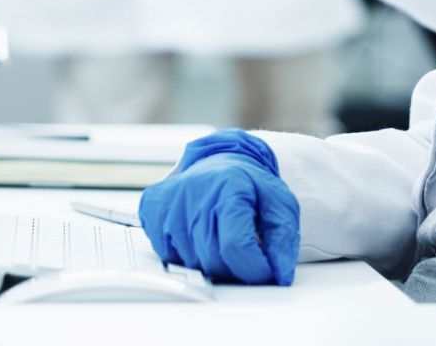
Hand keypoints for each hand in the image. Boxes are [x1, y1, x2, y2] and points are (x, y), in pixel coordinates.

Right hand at [138, 128, 299, 285]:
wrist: (220, 160)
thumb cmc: (249, 185)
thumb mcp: (279, 204)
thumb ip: (284, 239)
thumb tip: (280, 273)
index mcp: (228, 186)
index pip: (235, 246)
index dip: (254, 268)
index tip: (265, 271)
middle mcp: (193, 191)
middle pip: (212, 259)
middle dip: (234, 266)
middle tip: (243, 251)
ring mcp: (168, 201)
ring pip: (190, 261)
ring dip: (210, 260)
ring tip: (220, 236)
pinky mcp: (151, 209)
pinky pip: (169, 255)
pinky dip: (187, 253)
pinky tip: (198, 234)